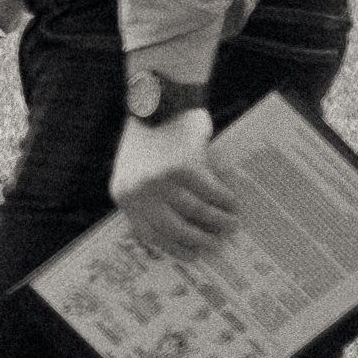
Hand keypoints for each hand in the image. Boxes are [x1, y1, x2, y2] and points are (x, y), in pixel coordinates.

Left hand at [108, 104, 237, 253]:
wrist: (160, 101)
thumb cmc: (152, 137)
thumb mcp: (138, 170)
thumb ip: (151, 196)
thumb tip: (185, 227)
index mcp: (124, 194)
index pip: (147, 233)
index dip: (172, 247)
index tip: (192, 255)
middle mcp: (139, 190)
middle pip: (173, 228)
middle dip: (198, 239)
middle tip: (216, 245)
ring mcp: (161, 180)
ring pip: (196, 211)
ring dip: (218, 221)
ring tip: (232, 224)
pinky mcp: (184, 168)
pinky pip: (211, 192)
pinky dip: (225, 200)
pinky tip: (234, 204)